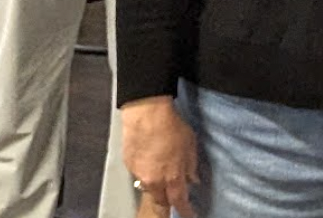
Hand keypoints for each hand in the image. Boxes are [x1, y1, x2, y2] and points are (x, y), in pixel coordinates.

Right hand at [121, 96, 201, 216]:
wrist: (146, 114)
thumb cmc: (172, 127)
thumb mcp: (191, 146)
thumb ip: (191, 166)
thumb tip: (193, 180)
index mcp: (173, 177)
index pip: (179, 202)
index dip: (185, 211)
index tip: (190, 215)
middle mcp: (154, 180)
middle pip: (160, 202)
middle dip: (167, 205)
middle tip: (172, 204)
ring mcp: (139, 174)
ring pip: (149, 189)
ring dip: (156, 188)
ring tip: (162, 180)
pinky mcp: (128, 165)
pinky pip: (139, 175)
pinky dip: (146, 173)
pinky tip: (151, 162)